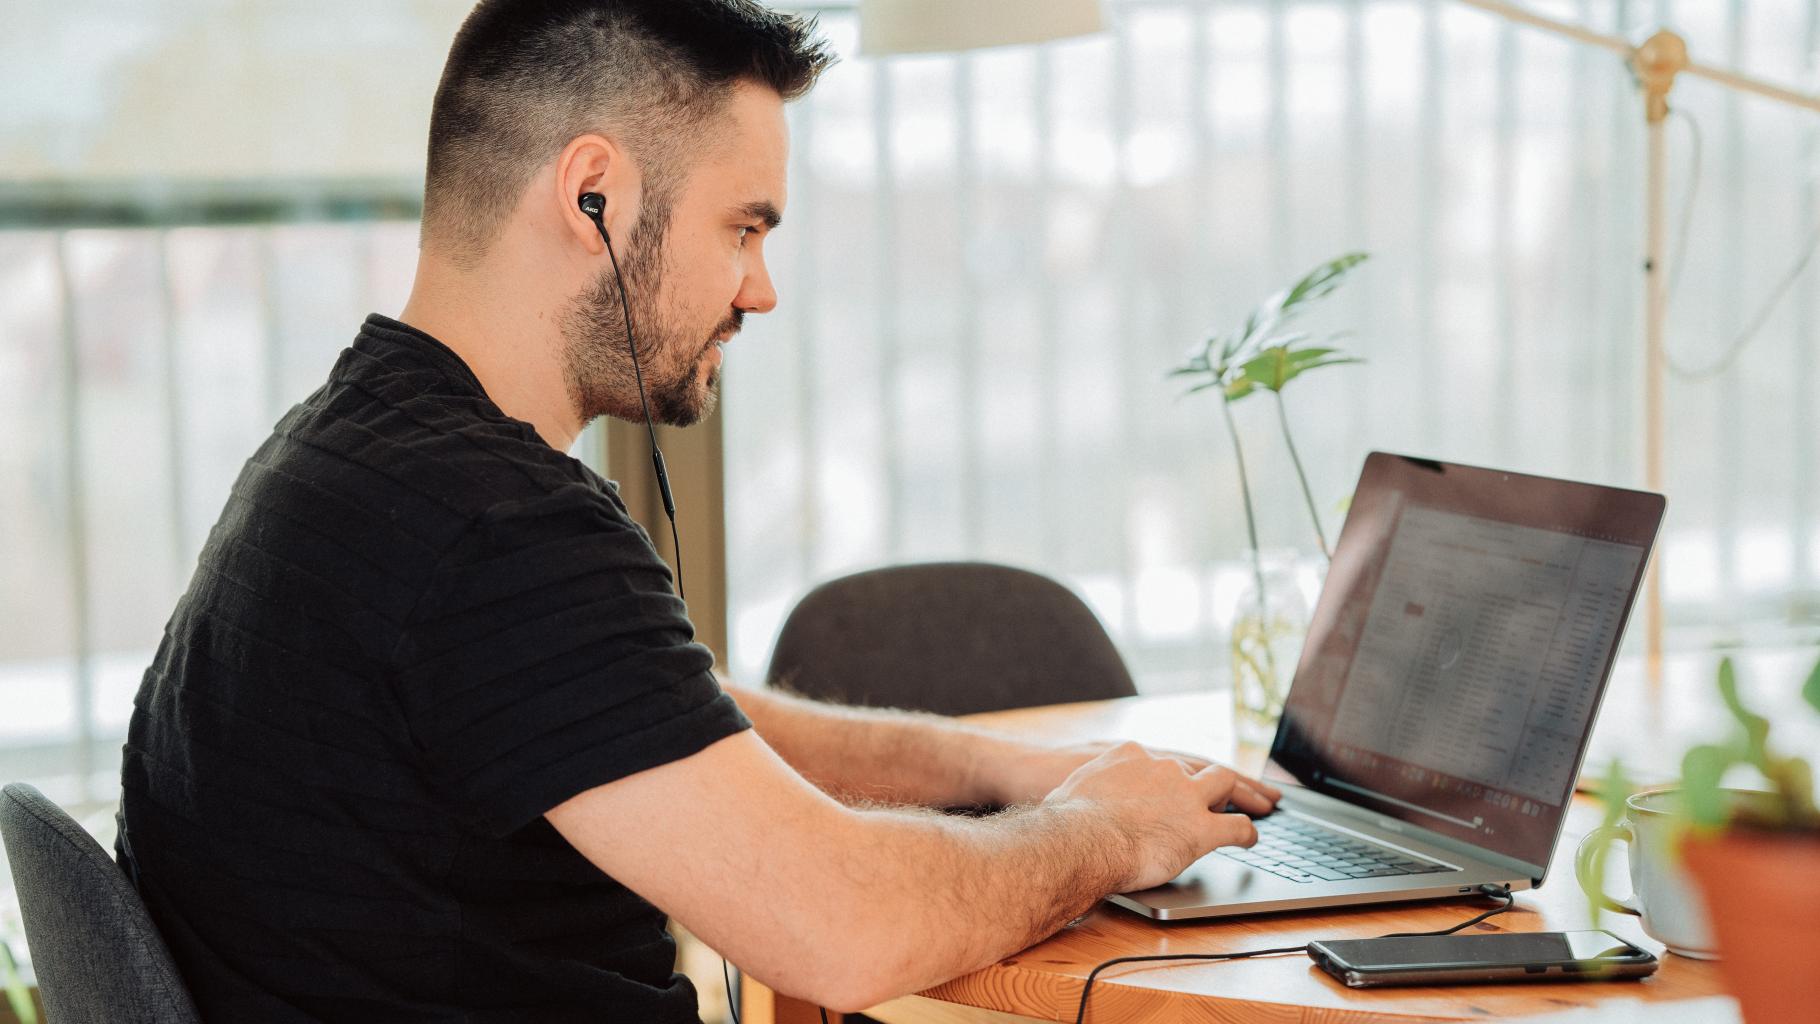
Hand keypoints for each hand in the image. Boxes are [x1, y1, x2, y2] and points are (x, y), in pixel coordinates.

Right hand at [1043, 741, 1268, 891]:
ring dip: (1242, 793)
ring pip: (1225, 782)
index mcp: (1130, 755)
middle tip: (1230, 787)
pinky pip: (1236, 826)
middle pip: (1198, 766)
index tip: (1182, 780)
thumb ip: (1084, 795)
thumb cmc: (1064, 822)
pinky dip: (1248, 833)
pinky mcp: (1200, 827)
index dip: (1177, 773)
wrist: (1079, 839)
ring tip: (1259, 803)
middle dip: (1215, 777)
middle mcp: (1162, 767)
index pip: (1162, 762)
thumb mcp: (1069, 792)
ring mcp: (1185, 794)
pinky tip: (1252, 839)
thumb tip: (1071, 811)